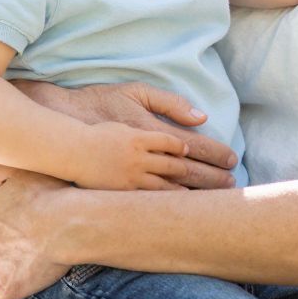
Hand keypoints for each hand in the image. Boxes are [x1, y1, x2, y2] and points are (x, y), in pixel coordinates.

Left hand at [0, 167, 73, 298]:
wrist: (68, 224)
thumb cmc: (51, 194)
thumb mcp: (24, 170)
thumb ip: (0, 167)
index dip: (4, 223)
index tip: (22, 223)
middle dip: (4, 246)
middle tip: (30, 242)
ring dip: (5, 269)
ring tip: (29, 264)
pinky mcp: (10, 288)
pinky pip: (2, 297)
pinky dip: (10, 293)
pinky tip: (24, 287)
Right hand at [11, 80, 236, 188]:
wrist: (65, 133)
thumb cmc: (99, 104)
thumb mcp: (134, 92)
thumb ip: (168, 102)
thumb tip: (201, 116)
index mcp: (146, 130)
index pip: (189, 144)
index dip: (212, 152)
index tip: (230, 158)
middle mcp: (140, 156)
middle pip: (184, 169)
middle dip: (211, 176)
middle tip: (232, 182)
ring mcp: (129, 176)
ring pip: (171, 186)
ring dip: (197, 192)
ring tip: (218, 198)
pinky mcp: (120, 190)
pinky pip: (152, 199)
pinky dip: (172, 203)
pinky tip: (188, 207)